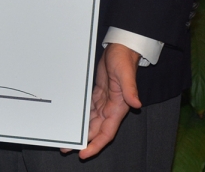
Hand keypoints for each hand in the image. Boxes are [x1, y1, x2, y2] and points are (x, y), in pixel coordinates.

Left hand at [73, 43, 141, 158]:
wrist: (121, 50)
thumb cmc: (124, 61)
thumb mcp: (126, 74)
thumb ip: (130, 89)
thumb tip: (137, 103)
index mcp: (118, 108)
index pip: (106, 133)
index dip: (96, 144)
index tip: (84, 153)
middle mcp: (111, 109)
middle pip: (96, 131)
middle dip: (83, 142)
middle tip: (67, 148)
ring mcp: (104, 102)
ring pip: (91, 122)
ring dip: (81, 131)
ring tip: (67, 138)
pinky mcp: (98, 95)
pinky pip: (89, 111)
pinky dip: (81, 118)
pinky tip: (71, 122)